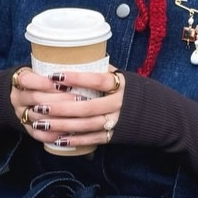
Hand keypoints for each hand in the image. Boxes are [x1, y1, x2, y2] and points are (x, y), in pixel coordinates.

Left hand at [10, 67, 124, 148]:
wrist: (158, 115)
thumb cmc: (134, 91)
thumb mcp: (122, 77)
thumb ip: (102, 71)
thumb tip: (77, 58)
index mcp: (121, 85)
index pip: (97, 80)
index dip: (76, 78)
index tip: (54, 76)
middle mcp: (120, 104)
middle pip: (87, 107)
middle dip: (61, 107)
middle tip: (39, 106)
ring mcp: (117, 122)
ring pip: (87, 125)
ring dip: (63, 125)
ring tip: (42, 123)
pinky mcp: (114, 136)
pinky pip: (92, 139)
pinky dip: (75, 140)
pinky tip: (58, 139)